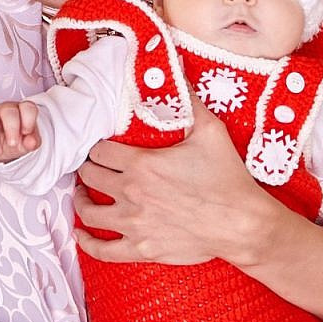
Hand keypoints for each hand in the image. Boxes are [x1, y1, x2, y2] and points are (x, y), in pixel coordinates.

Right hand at [0, 102, 40, 162]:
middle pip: (8, 112)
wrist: (1, 146)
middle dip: (11, 128)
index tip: (27, 132)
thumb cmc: (16, 138)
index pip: (27, 107)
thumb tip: (32, 142)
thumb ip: (32, 141)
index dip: (28, 119)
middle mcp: (5, 110)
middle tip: (13, 144)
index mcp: (21, 111)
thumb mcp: (27, 143)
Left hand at [73, 106, 268, 264]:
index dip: (97, 147)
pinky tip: (83, 235)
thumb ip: (189, 101)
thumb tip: (178, 71)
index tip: (100, 148)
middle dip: (87, 169)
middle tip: (90, 168)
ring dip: (81, 201)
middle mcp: (131, 193)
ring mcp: (134, 224)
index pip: (100, 151)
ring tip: (82, 196)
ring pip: (89, 212)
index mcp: (142, 164)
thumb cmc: (228, 178)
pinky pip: (103, 250)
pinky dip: (88, 242)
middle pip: (90, 177)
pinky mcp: (141, 248)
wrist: (242, 223)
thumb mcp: (211, 131)